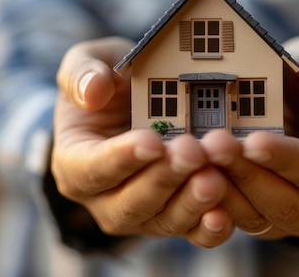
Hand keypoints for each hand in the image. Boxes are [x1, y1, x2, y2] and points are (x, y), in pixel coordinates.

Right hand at [51, 37, 263, 246]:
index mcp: (75, 163)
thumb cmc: (109, 86)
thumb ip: (81, 74)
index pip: (93, 168)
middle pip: (131, 202)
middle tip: (192, 153)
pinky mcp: (174, 219)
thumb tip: (93, 91)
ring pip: (163, 221)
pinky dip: (208, 229)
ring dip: (190, 202)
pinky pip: (191, 234)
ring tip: (214, 178)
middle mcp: (104, 200)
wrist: (133, 107)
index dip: (122, 158)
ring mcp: (142, 215)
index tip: (151, 141)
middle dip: (164, 179)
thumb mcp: (87, 63)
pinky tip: (224, 215)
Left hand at [203, 37, 298, 239]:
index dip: (285, 157)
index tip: (253, 140)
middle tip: (211, 145)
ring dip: (220, 189)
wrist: (293, 111)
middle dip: (244, 174)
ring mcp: (287, 222)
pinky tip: (186, 171)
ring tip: (193, 156)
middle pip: (283, 202)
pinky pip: (230, 219)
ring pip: (252, 216)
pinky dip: (207, 198)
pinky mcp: (256, 221)